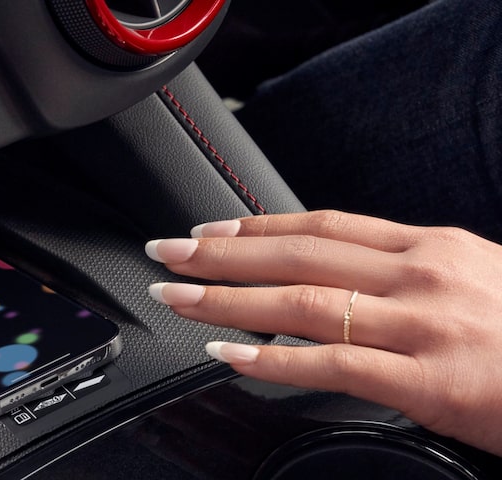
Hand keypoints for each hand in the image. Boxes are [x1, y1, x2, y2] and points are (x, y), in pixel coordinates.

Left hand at [145, 210, 501, 455]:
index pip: (322, 224)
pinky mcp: (429, 380)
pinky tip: (228, 356)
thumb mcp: (473, 276)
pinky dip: (270, 359)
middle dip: (221, 253)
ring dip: (226, 299)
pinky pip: (331, 364)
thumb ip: (406, 270)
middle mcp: (420, 274)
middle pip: (298, 253)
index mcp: (430, 247)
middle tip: (167, 253)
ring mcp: (422, 324)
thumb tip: (340, 272)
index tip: (208, 230)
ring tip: (177, 298)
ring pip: (301, 300)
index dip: (256, 225)